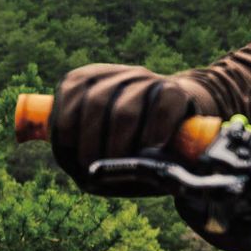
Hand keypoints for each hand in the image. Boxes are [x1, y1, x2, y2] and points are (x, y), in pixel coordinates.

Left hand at [48, 64, 209, 178]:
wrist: (185, 123)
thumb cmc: (134, 141)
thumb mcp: (101, 141)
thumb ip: (81, 152)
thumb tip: (83, 176)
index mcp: (92, 78)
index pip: (68, 93)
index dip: (64, 130)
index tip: (71, 159)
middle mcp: (119, 73)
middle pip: (95, 102)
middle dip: (90, 144)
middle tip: (93, 170)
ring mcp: (147, 80)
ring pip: (124, 110)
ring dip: (118, 148)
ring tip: (119, 167)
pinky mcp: (174, 92)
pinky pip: (158, 110)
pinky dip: (150, 136)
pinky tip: (148, 153)